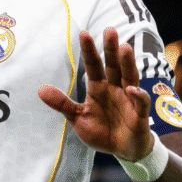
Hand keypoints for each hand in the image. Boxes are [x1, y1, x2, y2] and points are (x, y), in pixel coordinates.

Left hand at [39, 28, 151, 161]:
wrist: (123, 151)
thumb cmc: (102, 131)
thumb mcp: (78, 118)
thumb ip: (62, 104)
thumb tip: (41, 90)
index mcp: (99, 88)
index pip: (93, 65)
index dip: (89, 51)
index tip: (83, 33)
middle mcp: (115, 89)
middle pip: (113, 66)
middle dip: (111, 49)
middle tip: (109, 30)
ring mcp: (129, 99)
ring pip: (129, 77)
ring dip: (127, 63)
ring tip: (124, 48)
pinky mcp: (139, 114)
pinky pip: (140, 102)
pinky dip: (137, 95)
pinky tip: (131, 89)